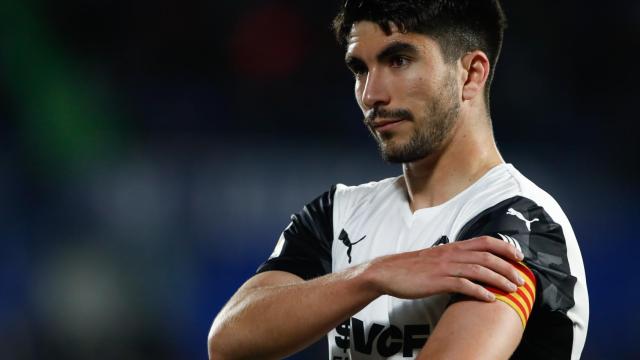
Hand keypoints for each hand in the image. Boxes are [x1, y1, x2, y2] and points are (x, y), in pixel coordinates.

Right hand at [363, 236, 524, 300]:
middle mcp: (451, 254)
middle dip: (508, 267)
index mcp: (453, 247)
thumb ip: (454, 258)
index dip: (505, 248)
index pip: (485, 241)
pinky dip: (479, 291)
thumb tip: (472, 265)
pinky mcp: (437, 281)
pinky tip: (490, 298)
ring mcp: (444, 267)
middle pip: (487, 256)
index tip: (519, 257)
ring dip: (499, 279)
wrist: (388, 272)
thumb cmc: (412, 267)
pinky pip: (463, 285)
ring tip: (512, 289)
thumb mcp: (436, 257)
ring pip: (479, 269)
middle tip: (521, 279)